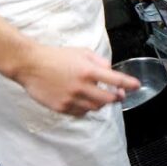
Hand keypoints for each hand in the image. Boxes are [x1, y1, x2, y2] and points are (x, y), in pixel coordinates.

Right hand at [13, 44, 140, 116]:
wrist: (30, 64)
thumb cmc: (57, 56)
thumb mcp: (82, 52)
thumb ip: (99, 62)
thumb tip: (110, 72)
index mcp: (88, 71)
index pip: (115, 80)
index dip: (129, 84)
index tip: (136, 86)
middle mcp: (81, 87)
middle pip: (108, 99)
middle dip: (116, 98)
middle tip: (119, 95)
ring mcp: (71, 99)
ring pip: (95, 108)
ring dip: (101, 104)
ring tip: (100, 97)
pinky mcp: (61, 107)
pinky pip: (80, 113)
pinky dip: (86, 109)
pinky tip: (85, 102)